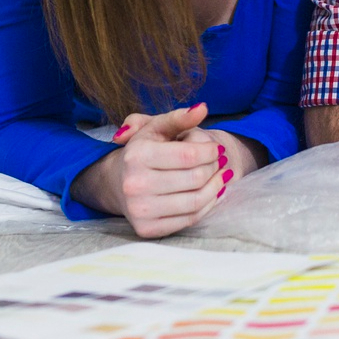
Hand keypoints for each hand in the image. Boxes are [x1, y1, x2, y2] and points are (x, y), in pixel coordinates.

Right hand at [77, 103, 236, 238]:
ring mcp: (140, 210)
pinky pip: (190, 219)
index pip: (189, 155)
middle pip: (195, 178)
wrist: (119, 182)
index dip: (210, 151)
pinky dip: (207, 205)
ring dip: (216, 187)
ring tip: (220, 176)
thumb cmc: (144, 151)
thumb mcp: (157, 128)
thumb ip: (179, 117)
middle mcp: (134, 184)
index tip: (216, 149)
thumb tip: (202, 108)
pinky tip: (211, 193)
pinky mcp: (147, 229)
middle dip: (214, 168)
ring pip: (196, 201)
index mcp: (137, 155)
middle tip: (219, 162)